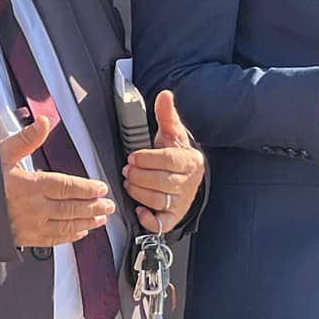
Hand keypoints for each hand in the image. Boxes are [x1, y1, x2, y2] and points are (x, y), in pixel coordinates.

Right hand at [0, 114, 115, 247]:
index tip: (102, 188)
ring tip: (101, 219)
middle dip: (94, 207)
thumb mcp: (0, 153)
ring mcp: (28, 226)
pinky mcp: (22, 239)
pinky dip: (68, 237)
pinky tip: (78, 234)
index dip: (88, 188)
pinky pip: (51, 241)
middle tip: (109, 206)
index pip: (68, 187)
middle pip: (72, 209)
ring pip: (65, 227)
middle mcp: (32, 208)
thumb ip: (27, 139)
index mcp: (29, 186)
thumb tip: (44, 121)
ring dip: (86, 223)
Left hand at [123, 90, 204, 233]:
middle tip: (128, 169)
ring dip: (138, 192)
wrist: (186, 178)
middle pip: (162, 182)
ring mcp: (182, 201)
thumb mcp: (171, 134)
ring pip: (157, 200)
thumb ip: (166, 115)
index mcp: (191, 161)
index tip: (133, 156)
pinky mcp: (174, 217)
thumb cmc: (175, 155)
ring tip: (130, 182)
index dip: (148, 159)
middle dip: (139, 175)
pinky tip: (139, 209)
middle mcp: (189, 183)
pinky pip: (161, 223)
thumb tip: (164, 95)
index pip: (170, 161)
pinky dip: (148, 218)